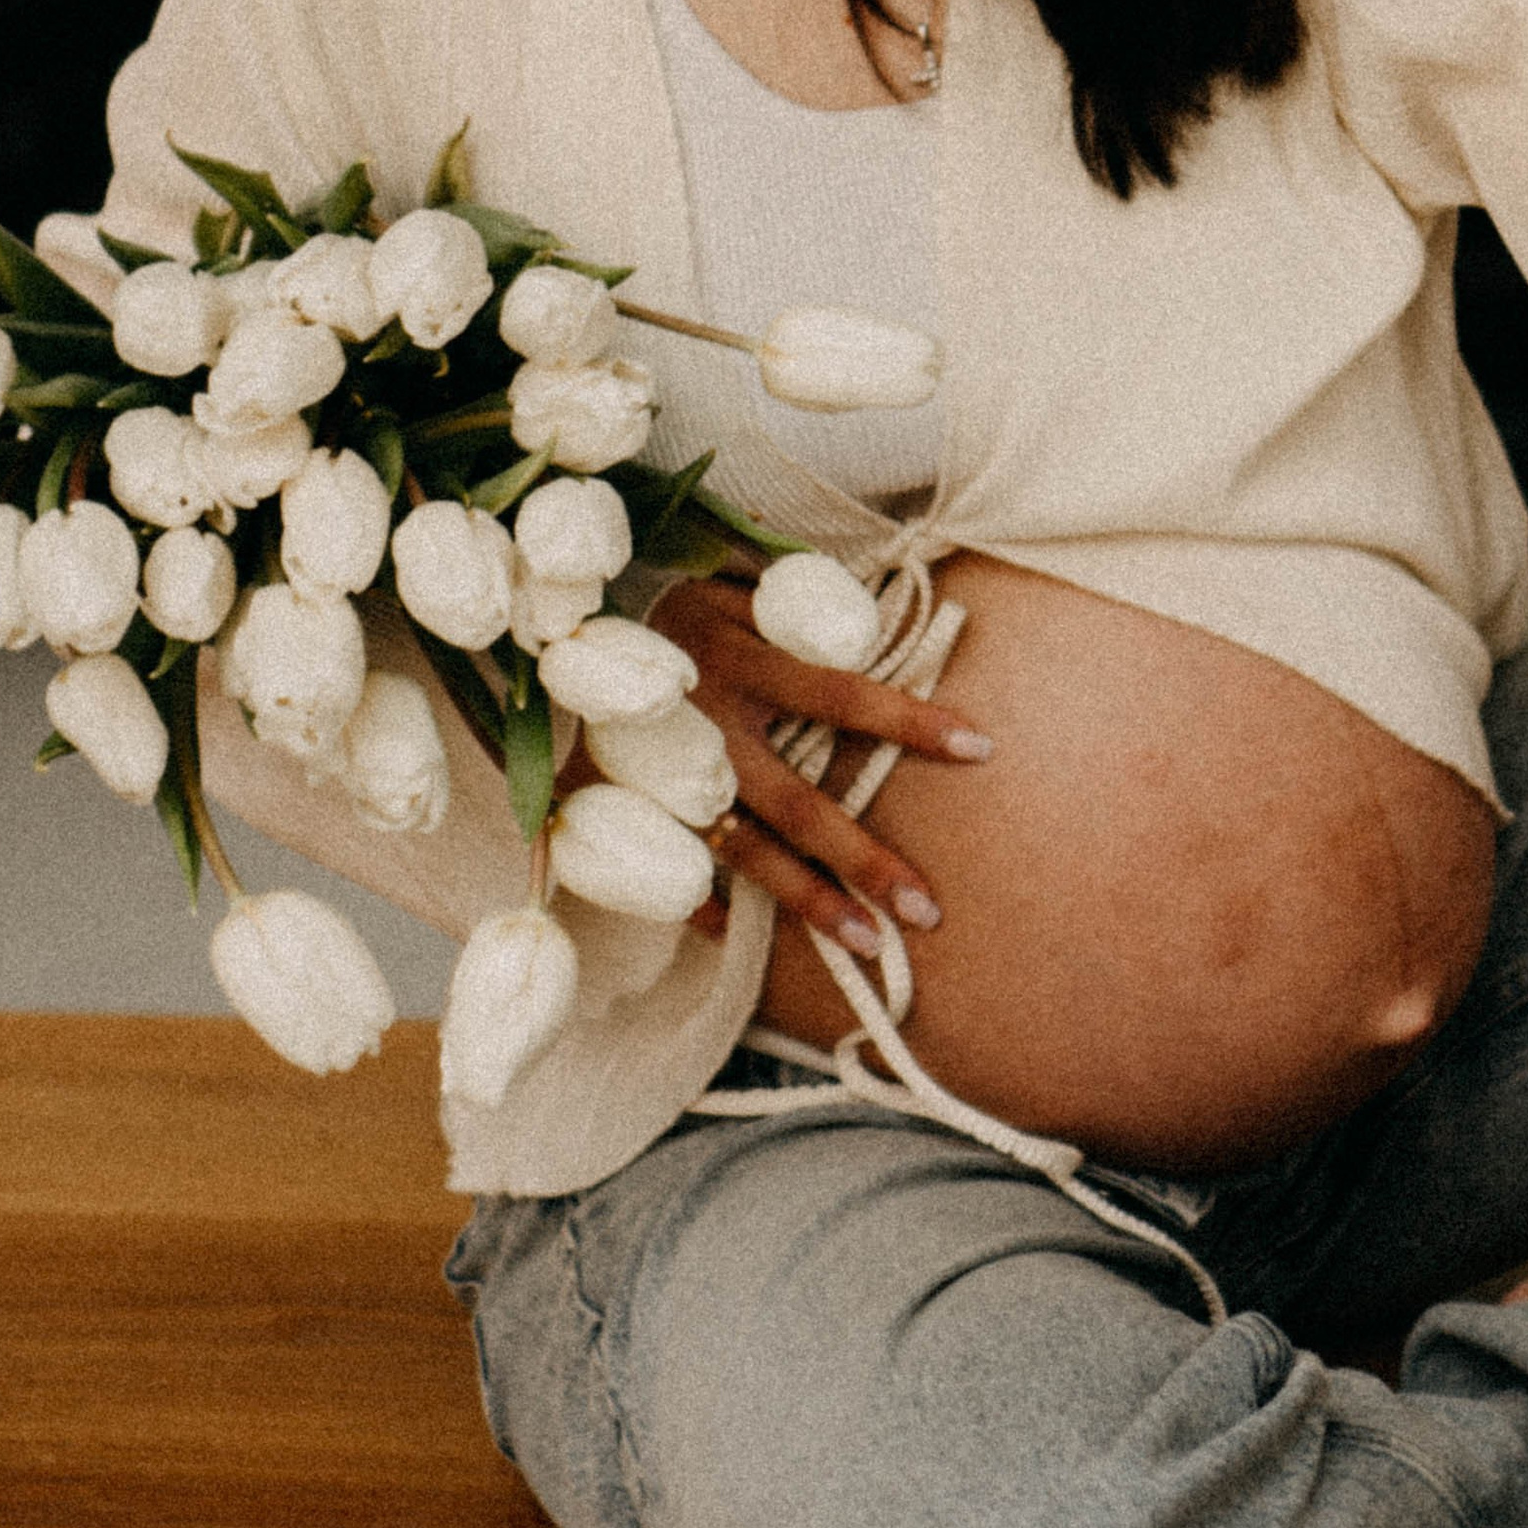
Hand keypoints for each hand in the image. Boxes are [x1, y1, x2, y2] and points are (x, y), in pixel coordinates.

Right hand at [654, 574, 989, 952]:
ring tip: (866, 944)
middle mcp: (704, 724)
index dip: (908, 720)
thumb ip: (793, 609)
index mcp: (736, 656)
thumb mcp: (727, 583)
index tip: (979, 746)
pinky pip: (669, 868)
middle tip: (926, 909)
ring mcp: (659, 775)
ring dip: (806, 901)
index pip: (840, 694)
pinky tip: (738, 936)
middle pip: (798, 802)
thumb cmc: (664, 596)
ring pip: (745, 851)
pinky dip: (701, 903)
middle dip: (864, 858)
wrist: (548, 620)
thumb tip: (876, 628)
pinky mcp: (617, 804)